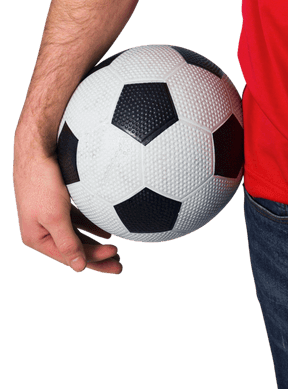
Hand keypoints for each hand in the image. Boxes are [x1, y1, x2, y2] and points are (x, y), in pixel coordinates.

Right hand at [13, 144, 122, 274]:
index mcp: (38, 238)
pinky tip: (106, 230)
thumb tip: (79, 269)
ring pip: (77, 236)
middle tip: (120, 265)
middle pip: (75, 249)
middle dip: (97, 258)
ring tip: (115, 251)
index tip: (117, 259)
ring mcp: (51, 216)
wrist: (36, 150)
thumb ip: (67, 243)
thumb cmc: (42, 182)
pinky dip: (91, 226)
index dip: (94, 260)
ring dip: (95, 244)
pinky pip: (78, 220)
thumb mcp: (55, 215)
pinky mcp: (58, 203)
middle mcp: (43, 230)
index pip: (70, 257)